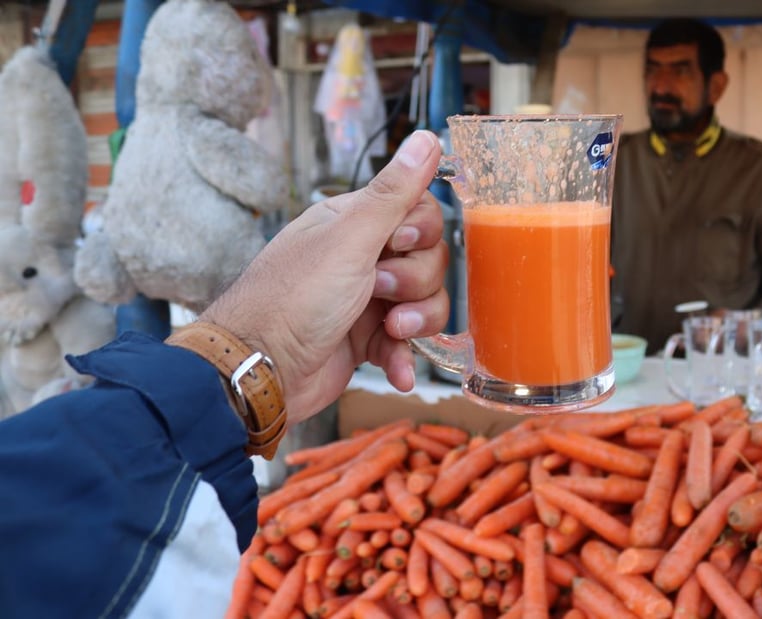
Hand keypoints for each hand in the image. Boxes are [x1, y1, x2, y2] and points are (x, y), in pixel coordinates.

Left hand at [201, 131, 448, 424]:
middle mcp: (362, 257)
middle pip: (429, 259)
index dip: (421, 230)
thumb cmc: (293, 299)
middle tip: (378, 289)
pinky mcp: (367, 341)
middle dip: (415, 280)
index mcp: (353, 223)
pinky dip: (405, 357)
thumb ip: (394, 192)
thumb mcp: (350, 238)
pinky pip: (408, 343)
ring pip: (426, 301)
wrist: (260, 372)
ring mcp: (367, 301)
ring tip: (390, 330)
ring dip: (416, 319)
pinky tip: (397, 370)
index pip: (420, 211)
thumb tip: (427, 138)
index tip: (400, 241)